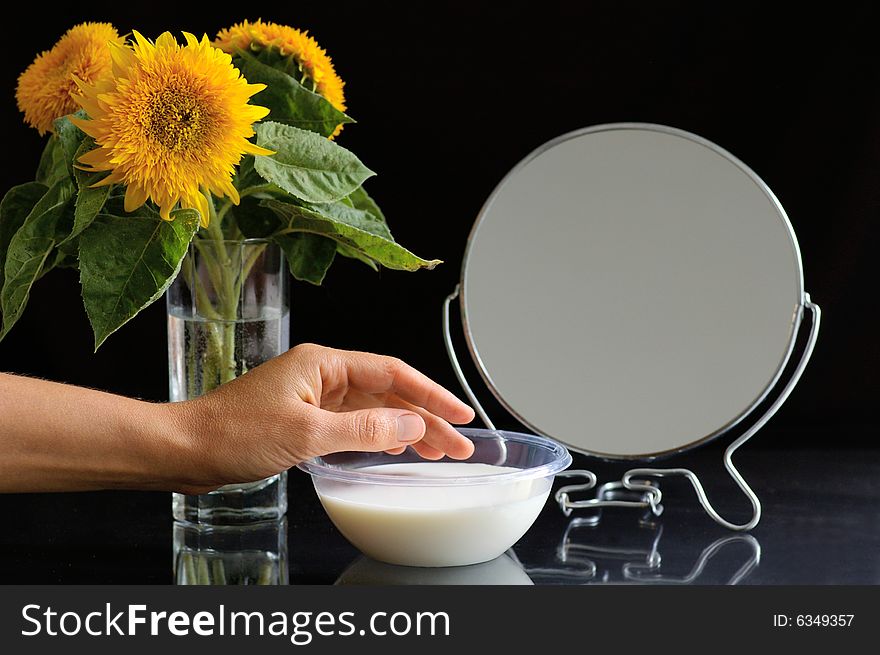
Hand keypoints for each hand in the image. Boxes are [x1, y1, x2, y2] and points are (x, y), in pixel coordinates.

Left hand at [169, 343, 475, 490]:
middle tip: (458, 444)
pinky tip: (395, 448)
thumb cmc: (232, 433)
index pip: (392, 373)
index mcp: (323, 364)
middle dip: (425, 418)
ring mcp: (313, 398)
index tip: (460, 414)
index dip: (431, 394)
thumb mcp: (307, 433)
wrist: (186, 450)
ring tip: (437, 451)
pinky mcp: (304, 420)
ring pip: (374, 410)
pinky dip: (379, 436)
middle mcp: (321, 375)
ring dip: (406, 429)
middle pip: (388, 393)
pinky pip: (354, 424)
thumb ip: (364, 428)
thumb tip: (411, 424)